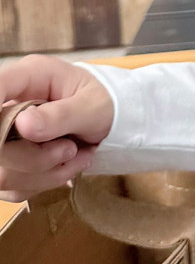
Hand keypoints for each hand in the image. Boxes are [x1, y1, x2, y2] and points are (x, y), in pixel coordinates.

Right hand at [0, 54, 113, 201]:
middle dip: (34, 157)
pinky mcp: (9, 162)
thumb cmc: (106, 102)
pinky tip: (67, 166)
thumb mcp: (93, 106)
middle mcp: (11, 103)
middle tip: (70, 149)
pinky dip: (43, 182)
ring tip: (75, 155)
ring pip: (2, 171)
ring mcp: (6, 134)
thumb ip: (61, 115)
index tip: (19, 132)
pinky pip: (12, 187)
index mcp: (30, 77)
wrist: (115, 122)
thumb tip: (23, 125)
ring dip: (44, 172)